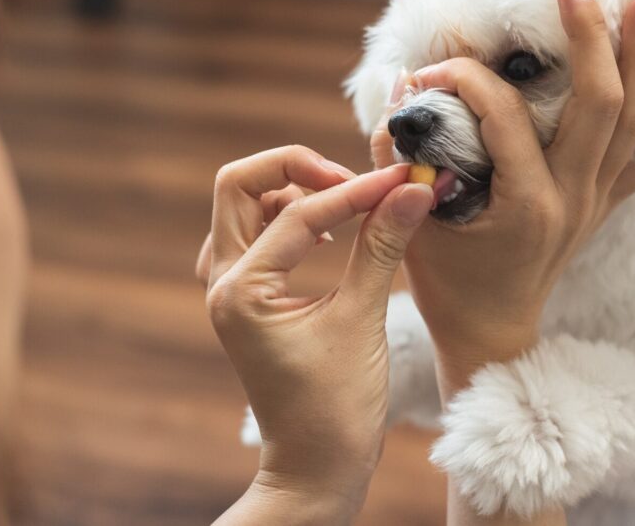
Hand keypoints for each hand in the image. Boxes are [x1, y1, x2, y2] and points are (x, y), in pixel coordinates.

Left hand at [199, 146, 432, 524]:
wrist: (316, 465)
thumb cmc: (337, 407)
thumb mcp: (362, 320)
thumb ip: (382, 246)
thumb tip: (412, 189)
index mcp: (241, 292)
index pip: (300, 215)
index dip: (357, 191)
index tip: (402, 179)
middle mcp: (222, 282)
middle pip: (240, 185)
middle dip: (298, 168)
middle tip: (353, 181)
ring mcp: (229, 288)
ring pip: (245, 204)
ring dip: (293, 190)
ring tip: (348, 202)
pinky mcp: (247, 296)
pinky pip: (255, 232)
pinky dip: (289, 217)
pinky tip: (330, 234)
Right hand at [370, 0, 634, 392]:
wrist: (489, 333)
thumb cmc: (446, 285)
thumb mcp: (407, 222)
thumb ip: (394, 156)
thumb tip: (400, 90)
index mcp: (522, 203)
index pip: (500, 115)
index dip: (461, 79)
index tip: (428, 71)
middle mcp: (572, 198)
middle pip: (595, 101)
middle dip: (586, 33)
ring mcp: (596, 201)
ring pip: (633, 119)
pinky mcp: (605, 205)